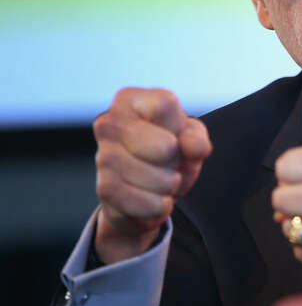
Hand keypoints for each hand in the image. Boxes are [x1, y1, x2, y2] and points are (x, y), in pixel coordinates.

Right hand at [92, 88, 211, 263]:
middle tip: (172, 162)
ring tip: (165, 182)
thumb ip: (195, 138)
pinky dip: (156, 205)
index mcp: (130, 100)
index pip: (164, 105)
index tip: (175, 135)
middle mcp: (108, 123)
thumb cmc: (172, 154)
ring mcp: (102, 156)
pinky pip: (139, 200)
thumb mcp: (192, 138)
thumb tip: (189, 147)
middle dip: (177, 160)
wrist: (153, 192)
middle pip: (164, 146)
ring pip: (151, 175)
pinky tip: (157, 200)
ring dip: (168, 185)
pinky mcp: (103, 188)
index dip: (180, 126)